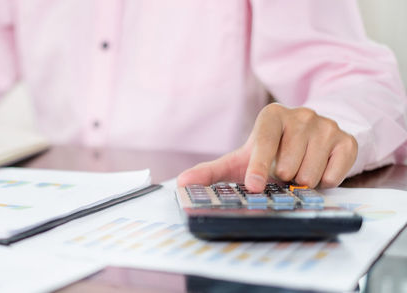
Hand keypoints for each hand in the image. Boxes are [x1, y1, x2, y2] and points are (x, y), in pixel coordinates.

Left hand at [177, 103, 357, 191]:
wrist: (311, 140)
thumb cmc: (271, 152)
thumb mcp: (241, 159)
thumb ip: (211, 171)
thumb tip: (183, 182)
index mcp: (272, 115)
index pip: (264, 143)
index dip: (259, 166)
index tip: (254, 186)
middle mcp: (302, 114)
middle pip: (289, 166)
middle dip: (283, 177)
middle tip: (283, 170)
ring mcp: (327, 125)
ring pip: (311, 173)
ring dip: (302, 181)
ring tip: (299, 169)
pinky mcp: (347, 140)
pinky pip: (334, 175)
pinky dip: (324, 181)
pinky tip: (318, 168)